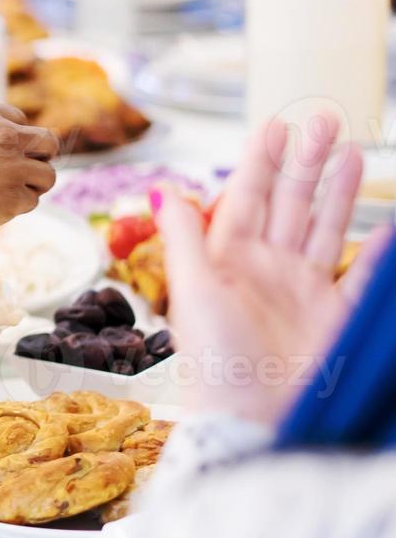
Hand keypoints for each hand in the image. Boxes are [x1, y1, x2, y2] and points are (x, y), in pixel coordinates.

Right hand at [0, 100, 57, 247]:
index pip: (18, 119)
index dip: (15, 139)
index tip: (6, 154)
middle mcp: (4, 133)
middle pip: (47, 141)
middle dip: (41, 157)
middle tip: (27, 172)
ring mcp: (13, 164)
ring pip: (47, 175)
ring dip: (31, 187)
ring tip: (5, 195)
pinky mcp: (15, 195)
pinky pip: (30, 202)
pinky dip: (15, 208)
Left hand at [156, 118, 367, 425]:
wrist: (254, 419)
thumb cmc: (215, 362)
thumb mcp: (192, 290)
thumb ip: (183, 236)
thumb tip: (164, 188)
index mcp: (228, 260)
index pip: (248, 198)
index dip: (261, 162)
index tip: (274, 125)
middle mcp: (267, 270)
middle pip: (290, 203)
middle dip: (306, 162)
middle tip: (323, 118)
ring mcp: (303, 291)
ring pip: (324, 226)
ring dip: (336, 189)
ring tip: (349, 149)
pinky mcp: (335, 316)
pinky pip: (363, 276)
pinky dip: (378, 251)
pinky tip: (389, 222)